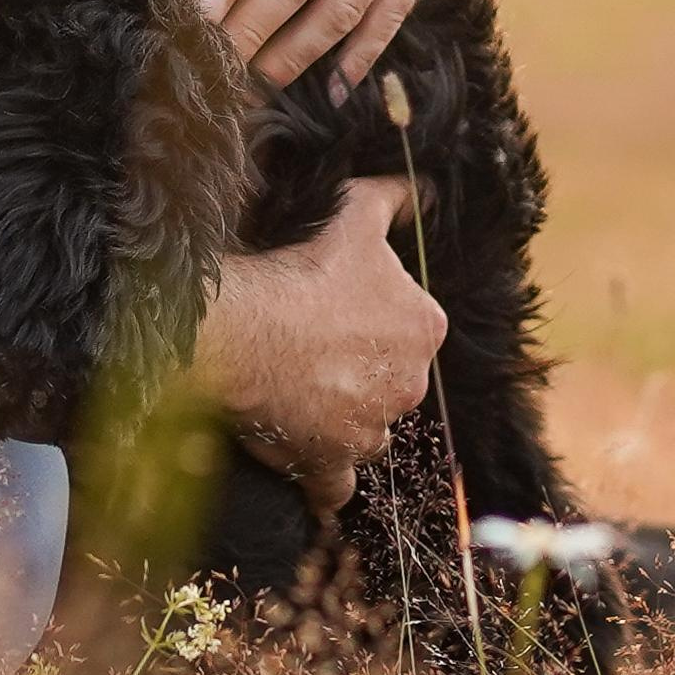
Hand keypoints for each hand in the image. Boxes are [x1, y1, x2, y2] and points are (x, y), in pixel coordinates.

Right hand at [196, 175, 448, 512]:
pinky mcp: (330, 462)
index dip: (370, 315)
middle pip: (387, 378)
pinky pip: (334, 485)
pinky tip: (303, 464)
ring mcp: (370, 429)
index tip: (334, 304)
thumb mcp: (354, 216)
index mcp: (424, 328)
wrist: (247, 328)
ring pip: (363, 425)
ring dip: (338, 415)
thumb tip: (427, 188)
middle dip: (357, 367)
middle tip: (308, 342)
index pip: (408, 325)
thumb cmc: (302, 269)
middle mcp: (409, 385)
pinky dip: (323, 481)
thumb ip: (394, 199)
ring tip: (293, 389)